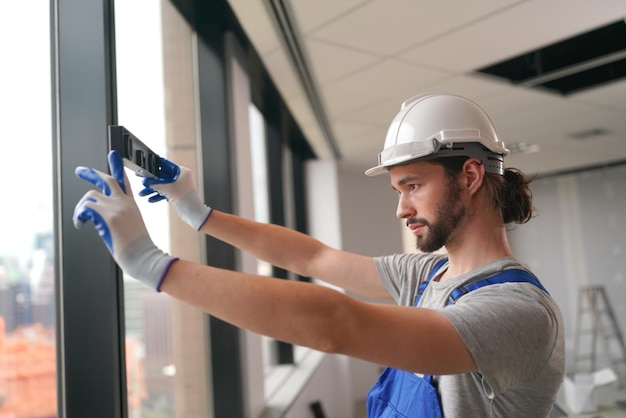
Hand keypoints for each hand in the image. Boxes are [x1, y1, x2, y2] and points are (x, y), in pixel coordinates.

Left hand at [73, 150, 177, 290]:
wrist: (143, 256)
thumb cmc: (138, 247)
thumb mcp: (131, 227)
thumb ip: (117, 216)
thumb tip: (97, 216)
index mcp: (131, 204)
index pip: (124, 181)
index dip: (117, 167)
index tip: (113, 154)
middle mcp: (124, 202)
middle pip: (106, 180)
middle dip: (91, 173)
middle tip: (80, 170)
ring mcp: (115, 207)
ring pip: (89, 197)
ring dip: (81, 208)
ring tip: (81, 220)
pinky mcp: (106, 216)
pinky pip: (84, 208)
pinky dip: (79, 216)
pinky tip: (80, 225)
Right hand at [139, 157, 212, 229]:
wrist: (194, 213)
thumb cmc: (186, 200)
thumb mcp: (168, 190)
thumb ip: (156, 185)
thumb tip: (146, 182)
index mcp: (182, 171)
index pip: (165, 165)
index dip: (154, 167)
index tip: (145, 168)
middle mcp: (181, 177)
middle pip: (162, 176)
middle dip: (151, 181)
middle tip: (141, 181)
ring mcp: (179, 185)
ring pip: (163, 185)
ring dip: (153, 189)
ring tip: (142, 193)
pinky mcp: (178, 193)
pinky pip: (166, 192)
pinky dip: (159, 195)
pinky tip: (150, 199)